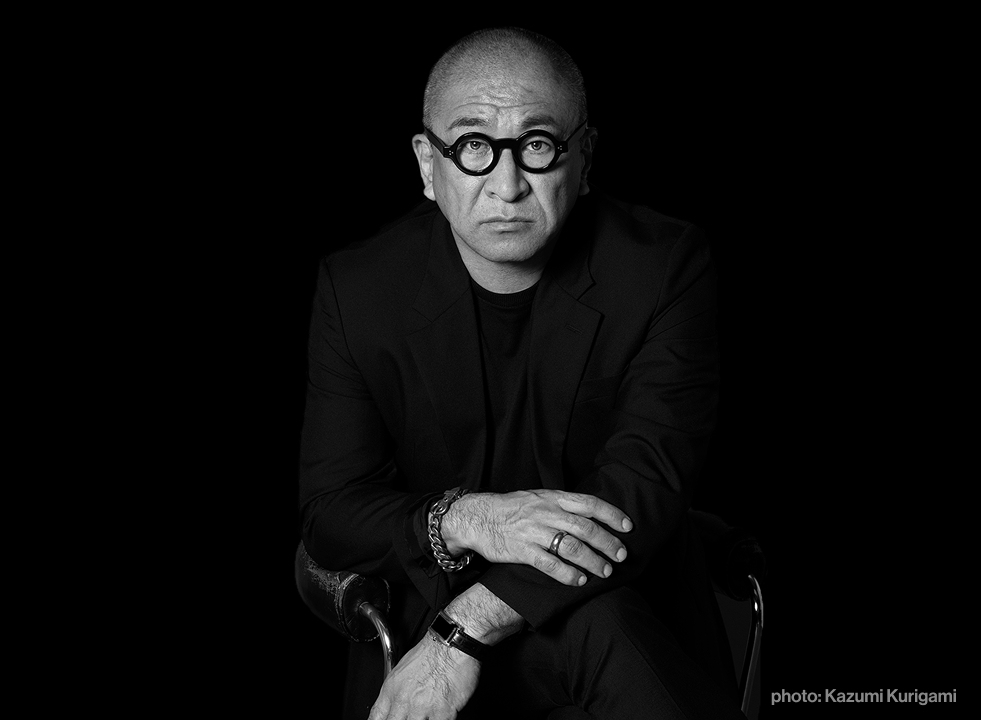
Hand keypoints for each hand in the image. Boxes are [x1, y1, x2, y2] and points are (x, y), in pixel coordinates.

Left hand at [368, 632, 479, 719]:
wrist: (451, 644)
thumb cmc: (431, 651)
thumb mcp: (402, 668)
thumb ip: (397, 690)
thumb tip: (396, 704)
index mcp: (391, 689)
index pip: (376, 717)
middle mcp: (404, 701)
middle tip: (410, 715)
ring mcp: (422, 709)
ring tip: (426, 714)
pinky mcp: (442, 713)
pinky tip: (440, 714)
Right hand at [441, 489, 632, 586]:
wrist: (478, 516)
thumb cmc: (513, 508)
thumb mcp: (539, 497)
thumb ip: (563, 505)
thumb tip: (593, 515)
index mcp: (553, 498)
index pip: (589, 503)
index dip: (611, 515)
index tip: (628, 526)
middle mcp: (546, 513)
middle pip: (585, 528)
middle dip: (607, 543)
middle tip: (621, 556)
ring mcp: (534, 532)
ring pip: (571, 547)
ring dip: (592, 561)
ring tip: (605, 572)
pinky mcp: (521, 550)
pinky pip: (549, 564)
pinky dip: (567, 573)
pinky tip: (579, 581)